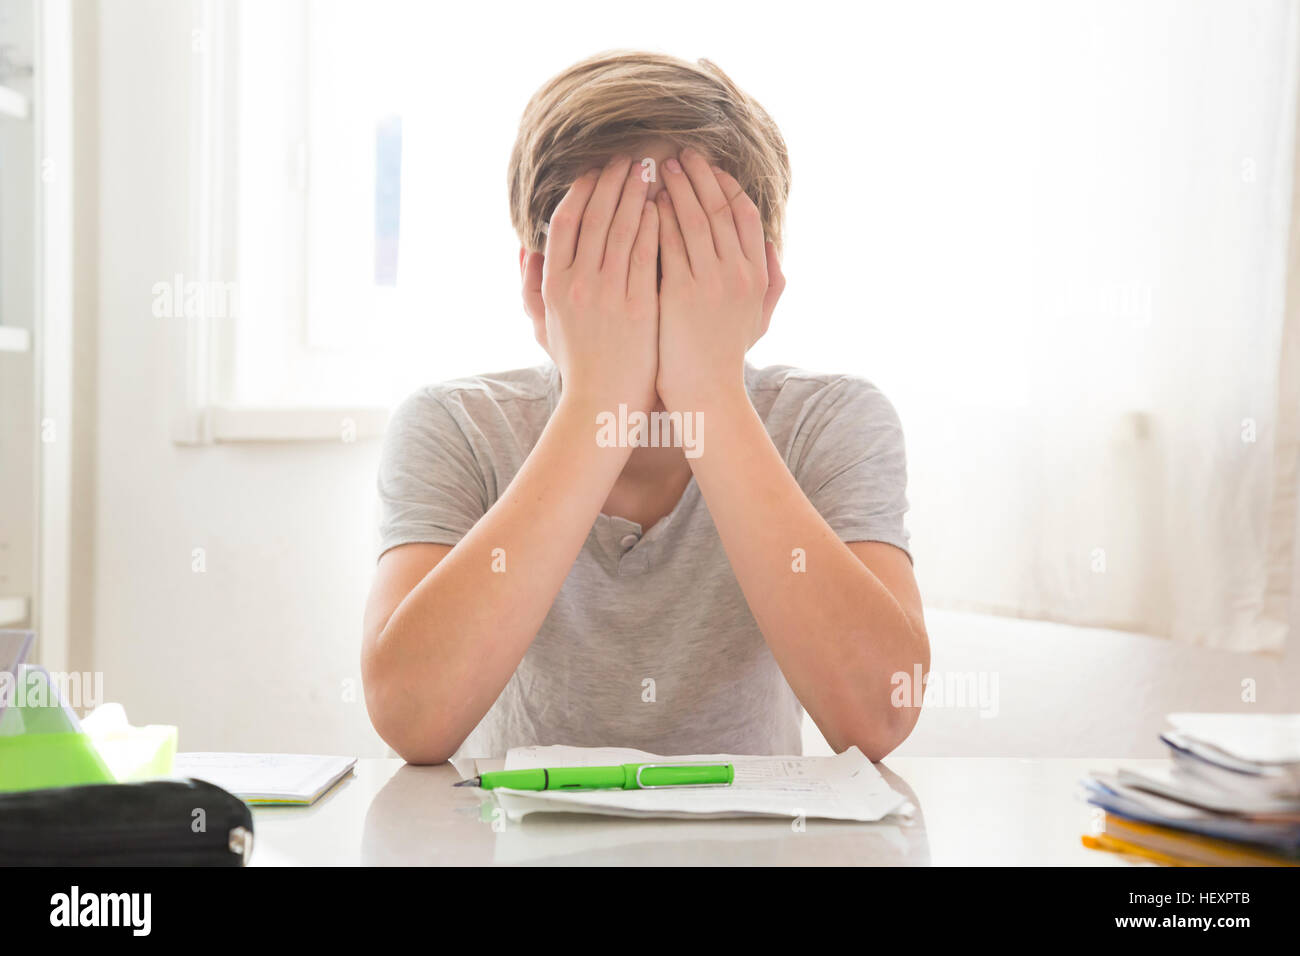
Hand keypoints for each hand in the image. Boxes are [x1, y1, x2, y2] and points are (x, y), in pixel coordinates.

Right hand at [521, 155, 659, 414]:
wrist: (604, 402)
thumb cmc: (577, 366)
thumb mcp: (543, 327)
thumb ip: (530, 287)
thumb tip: (525, 249)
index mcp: (554, 285)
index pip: (563, 223)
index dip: (579, 192)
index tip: (594, 173)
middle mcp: (579, 284)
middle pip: (595, 217)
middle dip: (612, 182)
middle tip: (628, 159)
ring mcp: (609, 293)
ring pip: (623, 229)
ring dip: (635, 195)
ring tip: (649, 172)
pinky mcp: (639, 304)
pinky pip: (646, 254)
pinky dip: (653, 225)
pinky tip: (662, 207)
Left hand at [654, 148, 784, 411]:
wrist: (706, 394)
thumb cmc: (725, 360)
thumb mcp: (759, 321)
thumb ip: (771, 283)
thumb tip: (773, 247)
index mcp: (755, 275)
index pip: (744, 215)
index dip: (726, 186)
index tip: (710, 168)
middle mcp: (737, 273)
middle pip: (719, 208)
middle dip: (699, 176)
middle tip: (679, 154)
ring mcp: (710, 281)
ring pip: (694, 218)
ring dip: (677, 188)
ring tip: (657, 168)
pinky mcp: (680, 292)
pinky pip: (668, 242)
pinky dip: (659, 217)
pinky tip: (645, 202)